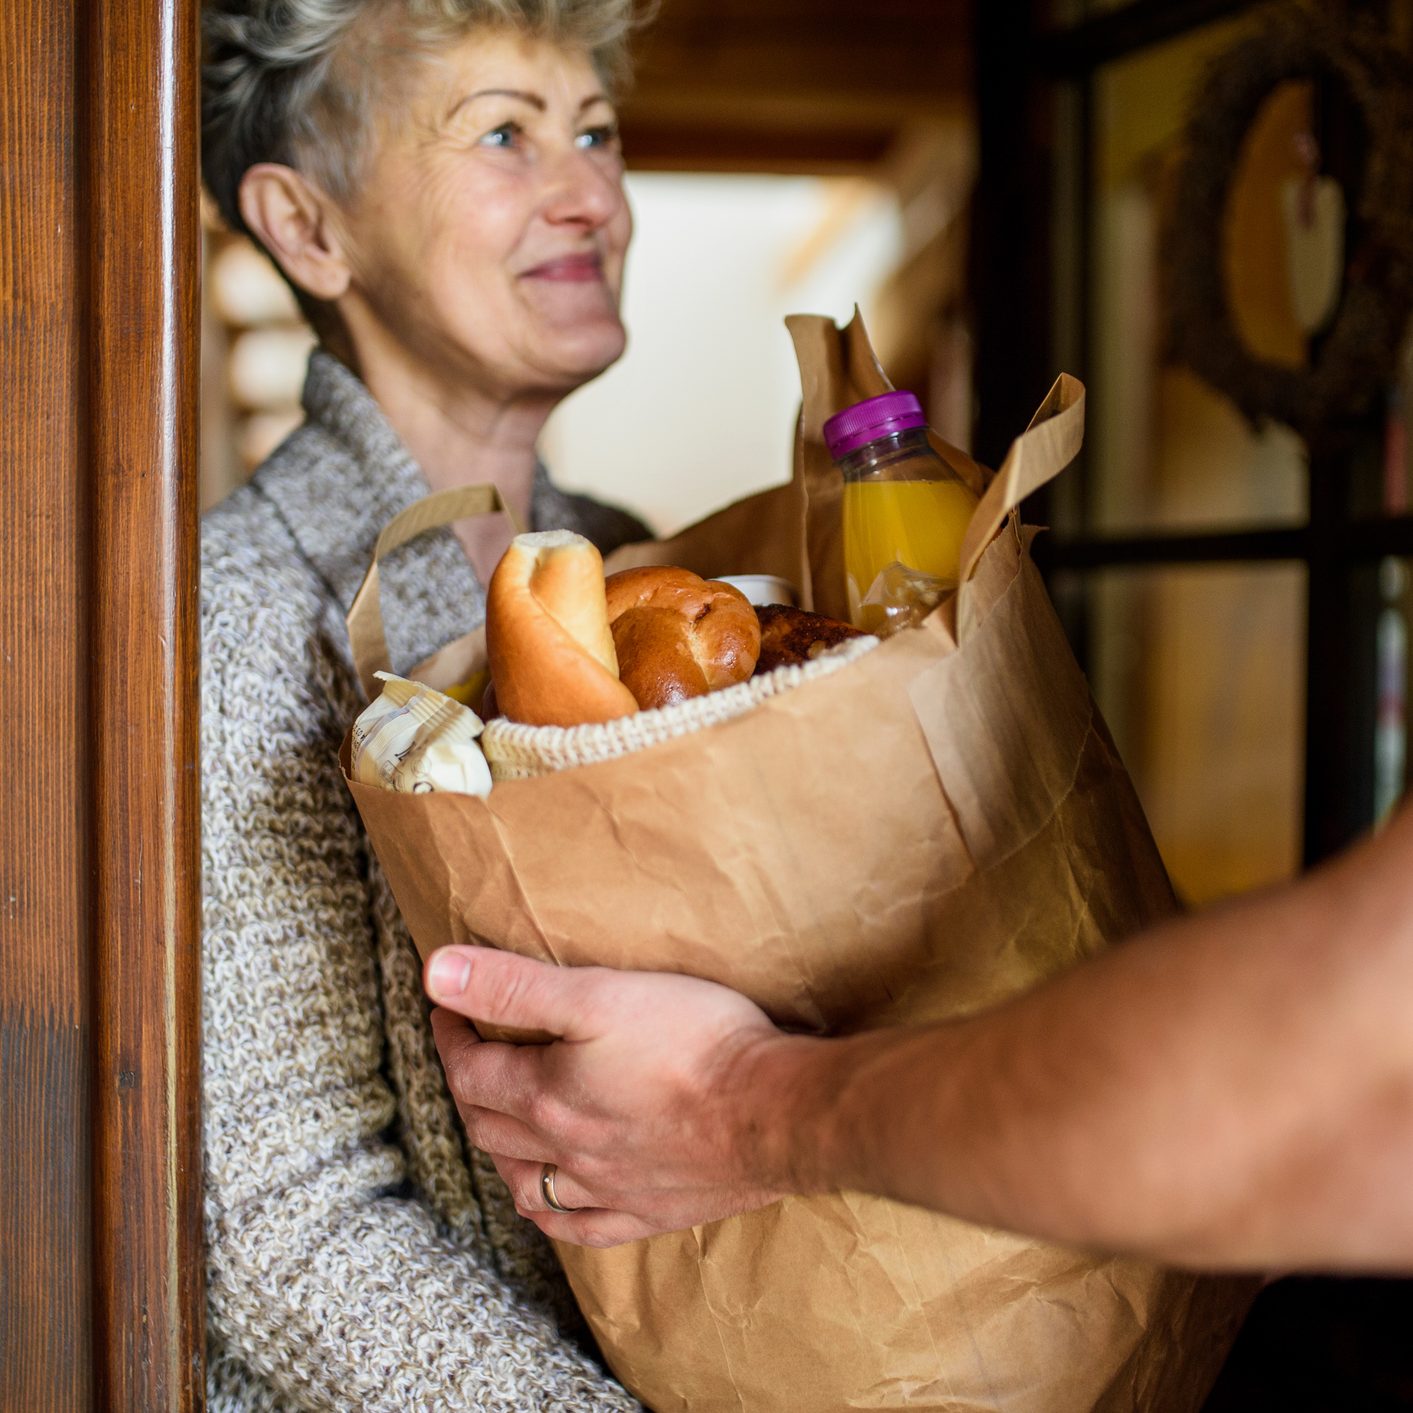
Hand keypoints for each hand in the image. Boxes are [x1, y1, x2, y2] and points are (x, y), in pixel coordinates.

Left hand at [424, 946, 799, 1246]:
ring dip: (500, 1154)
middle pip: (491, 1126)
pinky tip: (555, 1202)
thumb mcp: (596, 994)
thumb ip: (514, 987)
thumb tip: (435, 974)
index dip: (452, 1036)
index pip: (472, 1071)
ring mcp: (608, 1190)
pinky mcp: (651, 1211)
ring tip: (501, 1125)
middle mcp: (566, 1152)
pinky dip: (554, 1215)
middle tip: (470, 1054)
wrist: (774, 1111)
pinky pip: (582, 1228)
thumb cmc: (692, 1042)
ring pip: (528, 1185)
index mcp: (546, 1098)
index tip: (449, 1009)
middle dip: (469, 1086)